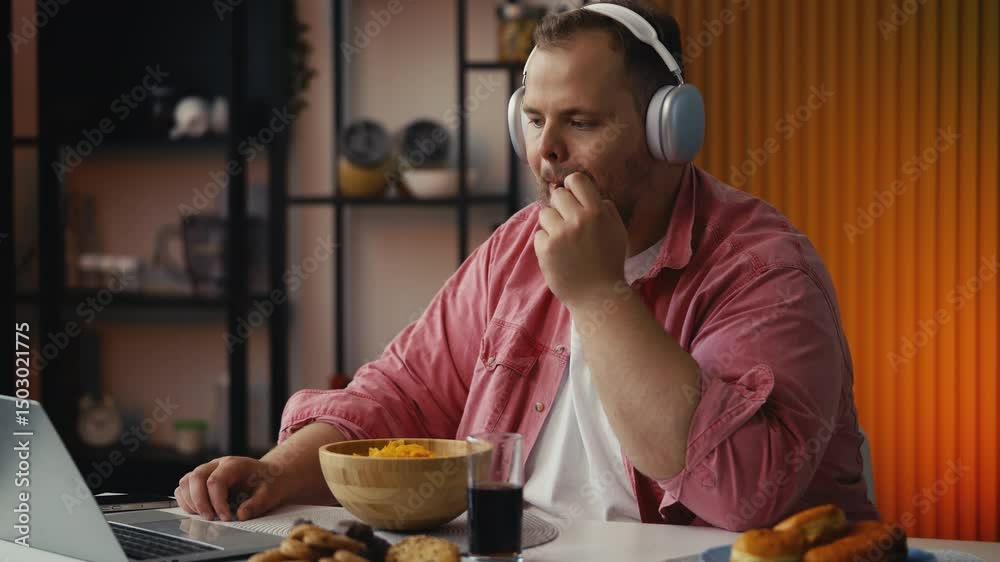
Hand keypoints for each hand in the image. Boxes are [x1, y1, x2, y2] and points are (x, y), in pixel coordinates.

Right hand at [176, 456, 290, 521]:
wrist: (270, 475)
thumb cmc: (269, 482)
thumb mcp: (270, 493)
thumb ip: (257, 504)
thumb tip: (240, 515)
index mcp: (234, 464)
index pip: (216, 480)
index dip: (217, 502)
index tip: (225, 518)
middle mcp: (217, 464)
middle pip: (196, 478)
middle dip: (200, 502)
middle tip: (210, 518)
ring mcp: (207, 470)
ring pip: (186, 481)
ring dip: (190, 501)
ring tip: (205, 516)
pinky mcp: (202, 480)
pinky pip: (184, 488)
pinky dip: (186, 501)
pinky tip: (198, 512)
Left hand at [534, 172, 628, 307]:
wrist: (598, 296)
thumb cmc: (609, 263)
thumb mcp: (617, 231)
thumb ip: (605, 209)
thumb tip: (588, 192)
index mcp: (598, 212)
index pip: (576, 180)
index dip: (572, 186)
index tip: (573, 196)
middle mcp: (578, 220)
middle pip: (558, 195)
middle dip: (561, 207)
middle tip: (568, 223)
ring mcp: (560, 234)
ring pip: (545, 213)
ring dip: (551, 224)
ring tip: (564, 240)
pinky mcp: (545, 249)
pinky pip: (539, 234)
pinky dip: (545, 243)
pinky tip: (558, 254)